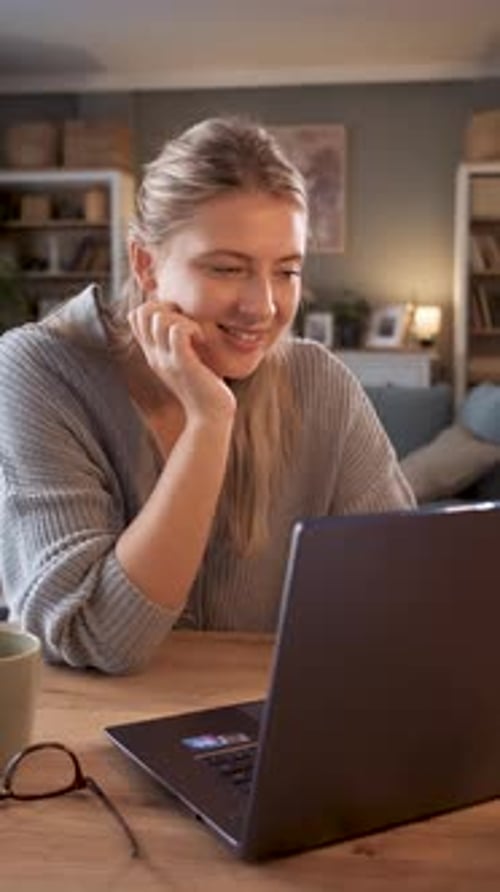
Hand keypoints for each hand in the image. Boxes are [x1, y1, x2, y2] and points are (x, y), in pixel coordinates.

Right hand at [128, 300, 235, 423]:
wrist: (210, 417)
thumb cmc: (205, 387)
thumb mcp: (186, 361)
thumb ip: (180, 343)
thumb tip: (186, 320)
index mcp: (153, 353)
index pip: (135, 316)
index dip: (156, 306)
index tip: (178, 319)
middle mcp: (154, 355)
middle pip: (141, 311)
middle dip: (166, 306)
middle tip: (187, 322)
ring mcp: (166, 360)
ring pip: (159, 318)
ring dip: (182, 317)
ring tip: (196, 333)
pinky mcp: (182, 364)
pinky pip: (177, 331)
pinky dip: (191, 327)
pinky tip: (201, 340)